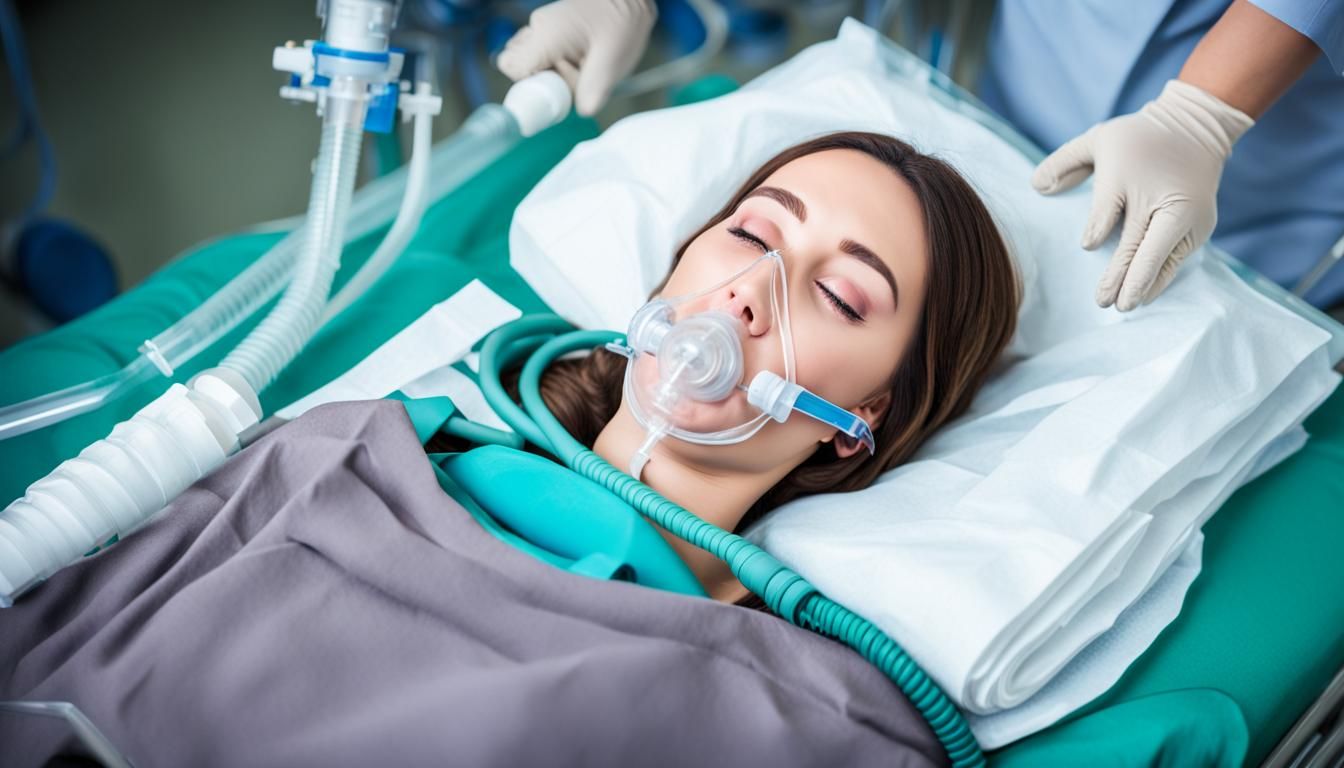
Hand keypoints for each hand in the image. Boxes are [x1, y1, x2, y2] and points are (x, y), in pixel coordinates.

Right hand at [497, 0, 656, 116]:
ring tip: (583, 62)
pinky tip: (582, 56)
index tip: (558, 91)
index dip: (532, 87)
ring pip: (532, 62)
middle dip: (546, 82)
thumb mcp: (613, 58)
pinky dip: (560, 63)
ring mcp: (543, 26)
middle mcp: (539, 28)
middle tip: (578, 73)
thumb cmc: (623, 19)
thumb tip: (584, 110)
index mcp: (547, 35)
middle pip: (521, 67)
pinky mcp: (551, 28)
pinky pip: (544, 54)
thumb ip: (596, 86)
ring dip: (554, 73)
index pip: (512, 67)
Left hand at [1032, 80, 1253, 310]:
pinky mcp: (1200, 225)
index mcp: (1129, 175)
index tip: (1089, 245)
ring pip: (1160, 255)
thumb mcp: (1098, 139)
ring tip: (1123, 305)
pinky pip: (1177, 258)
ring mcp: (1184, 213)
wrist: (1197, 128)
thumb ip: (1066, 162)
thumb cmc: (1137, 139)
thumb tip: (1036, 187)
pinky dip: (1160, 277)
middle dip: (1120, 274)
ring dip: (1141, 283)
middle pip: (1137, 242)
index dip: (1097, 230)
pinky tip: (1145, 296)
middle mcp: (1160, 198)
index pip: (1108, 209)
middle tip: (1102, 301)